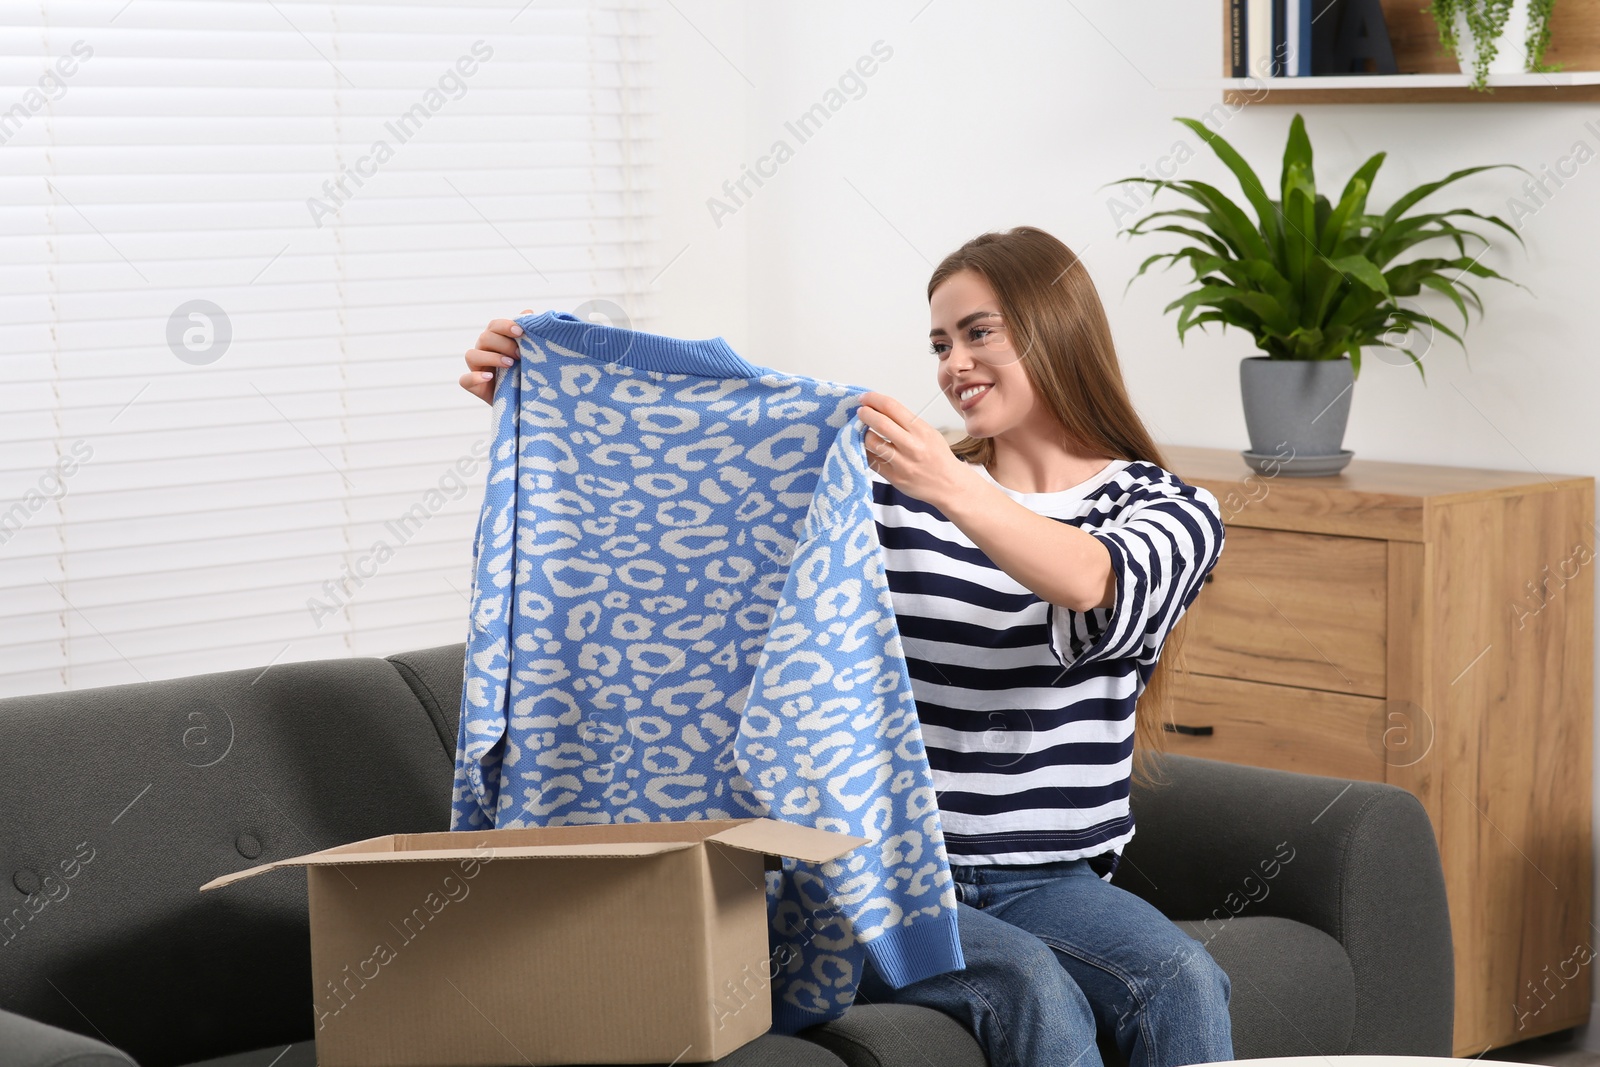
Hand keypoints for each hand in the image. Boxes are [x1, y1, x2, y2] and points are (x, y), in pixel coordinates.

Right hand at [459, 309, 531, 404]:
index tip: (521, 332)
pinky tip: (489, 377)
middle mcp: (483, 350)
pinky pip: (465, 379)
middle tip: (520, 354)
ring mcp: (476, 368)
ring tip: (510, 364)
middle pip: (484, 338)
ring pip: (471, 355)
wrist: (522, 398)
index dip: (506, 326)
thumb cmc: (524, 372)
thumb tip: (528, 312)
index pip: (494, 325)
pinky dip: (475, 377)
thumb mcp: (528, 354)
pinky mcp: (473, 385)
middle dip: (503, 344)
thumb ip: (527, 335)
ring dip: (491, 357)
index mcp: (496, 339)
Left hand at [855, 391, 976, 509]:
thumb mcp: (929, 433)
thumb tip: (881, 410)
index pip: (892, 407)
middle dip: (865, 413)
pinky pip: (872, 461)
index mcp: (921, 430)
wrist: (949, 485)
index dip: (874, 399)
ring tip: (864, 432)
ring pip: (872, 442)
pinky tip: (867, 448)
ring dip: (863, 434)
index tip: (865, 397)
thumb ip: (907, 423)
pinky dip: (866, 452)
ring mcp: (902, 463)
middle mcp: (912, 446)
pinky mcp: (894, 478)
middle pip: (880, 423)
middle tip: (860, 411)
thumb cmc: (938, 457)